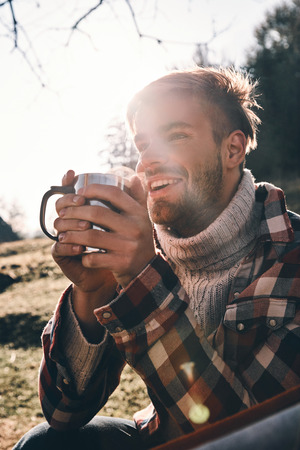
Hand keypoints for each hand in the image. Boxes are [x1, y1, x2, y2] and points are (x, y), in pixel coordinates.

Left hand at [55, 172, 155, 286]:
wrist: (145, 270)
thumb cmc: (137, 238)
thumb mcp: (141, 218)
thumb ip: (137, 197)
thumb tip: (133, 177)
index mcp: (138, 213)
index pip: (114, 193)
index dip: (94, 189)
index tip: (79, 192)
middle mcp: (135, 228)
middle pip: (97, 213)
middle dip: (75, 212)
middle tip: (62, 214)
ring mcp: (128, 246)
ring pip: (91, 236)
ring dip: (72, 235)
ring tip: (62, 234)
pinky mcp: (120, 263)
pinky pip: (93, 258)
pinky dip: (82, 256)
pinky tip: (78, 253)